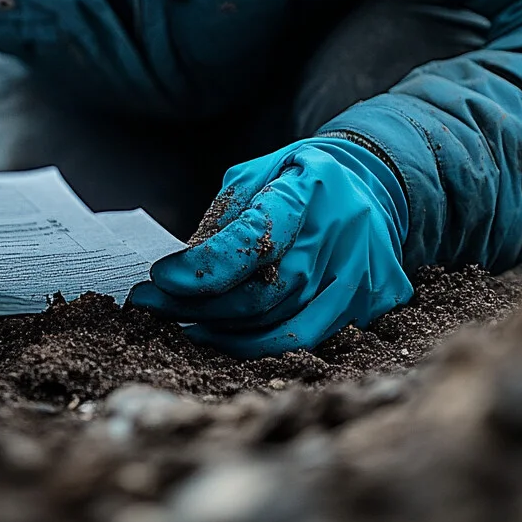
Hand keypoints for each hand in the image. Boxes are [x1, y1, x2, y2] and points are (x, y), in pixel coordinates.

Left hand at [128, 136, 413, 356]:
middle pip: (262, 293)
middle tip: (152, 305)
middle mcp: (342, 233)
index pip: (253, 239)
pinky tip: (222, 336)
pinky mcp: (370, 304)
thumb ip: (224, 219)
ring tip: (181, 322)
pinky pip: (305, 339)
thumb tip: (183, 270)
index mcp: (310, 187)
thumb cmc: (296, 182)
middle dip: (196, 305)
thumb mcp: (256, 176)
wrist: (370, 186)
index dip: (203, 267)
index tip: (159, 277)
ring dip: (220, 330)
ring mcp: (362, 274)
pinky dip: (258, 344)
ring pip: (279, 325)